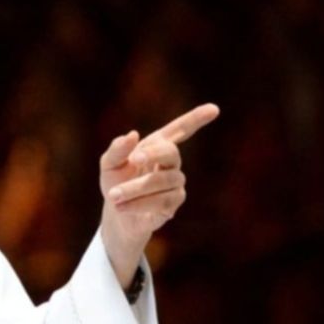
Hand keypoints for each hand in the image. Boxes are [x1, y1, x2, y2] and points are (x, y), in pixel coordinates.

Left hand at [99, 104, 219, 285]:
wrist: (116, 215)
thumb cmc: (115, 182)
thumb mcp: (109, 164)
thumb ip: (117, 149)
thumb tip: (132, 134)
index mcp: (157, 146)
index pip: (180, 130)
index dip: (196, 119)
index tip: (214, 109)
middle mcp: (170, 163)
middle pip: (171, 152)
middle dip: (153, 153)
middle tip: (134, 159)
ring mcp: (175, 184)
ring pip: (163, 181)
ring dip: (135, 188)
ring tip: (113, 195)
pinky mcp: (172, 205)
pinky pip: (161, 202)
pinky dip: (138, 204)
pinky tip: (122, 207)